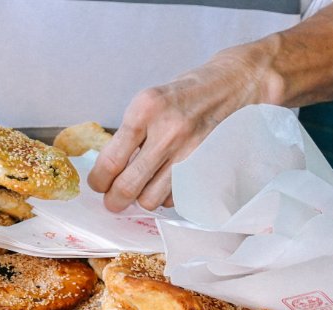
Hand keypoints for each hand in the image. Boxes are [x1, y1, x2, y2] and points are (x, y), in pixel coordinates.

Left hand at [87, 52, 266, 211]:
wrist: (234, 85)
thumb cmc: (185, 95)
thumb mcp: (149, 102)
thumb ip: (128, 135)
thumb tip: (105, 171)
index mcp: (146, 109)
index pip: (110, 161)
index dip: (98, 181)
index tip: (98, 184)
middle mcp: (168, 130)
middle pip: (127, 187)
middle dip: (114, 200)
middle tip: (113, 200)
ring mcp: (190, 151)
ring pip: (150, 199)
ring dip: (142, 199)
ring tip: (142, 188)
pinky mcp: (206, 166)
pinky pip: (175, 197)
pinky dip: (166, 195)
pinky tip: (167, 180)